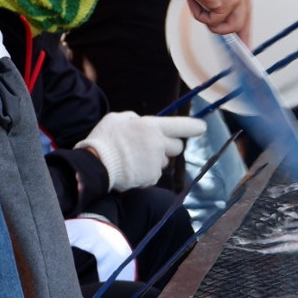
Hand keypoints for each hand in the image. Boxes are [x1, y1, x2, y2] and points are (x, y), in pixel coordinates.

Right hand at [77, 112, 205, 191]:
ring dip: (154, 161)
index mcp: (152, 127)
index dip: (194, 127)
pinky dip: (145, 173)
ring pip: (163, 162)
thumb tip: (141, 121)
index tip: (202, 128)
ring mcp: (156, 163)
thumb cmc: (104, 139)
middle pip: (177, 147)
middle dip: (168, 146)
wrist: (96, 165)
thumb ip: (134, 118)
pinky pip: (153, 175)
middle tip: (151, 146)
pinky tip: (130, 170)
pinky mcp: (151, 178)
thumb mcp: (117, 118)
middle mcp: (159, 145)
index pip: (182, 126)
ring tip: (133, 159)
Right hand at [170, 0, 250, 38]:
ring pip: (232, 25)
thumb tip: (215, 18)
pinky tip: (194, 2)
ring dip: (213, 24)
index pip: (246, 5)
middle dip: (240, 35)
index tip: (244, 36)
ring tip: (200, 12)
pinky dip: (200, 16)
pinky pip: (214, 21)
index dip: (243, 21)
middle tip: (240, 48)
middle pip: (245, 18)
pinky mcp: (228, 1)